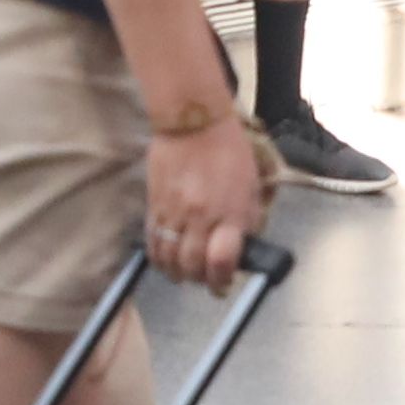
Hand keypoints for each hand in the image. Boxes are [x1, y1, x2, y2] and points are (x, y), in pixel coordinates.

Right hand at [143, 109, 267, 283]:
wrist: (194, 122)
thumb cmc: (228, 151)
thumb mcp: (251, 187)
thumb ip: (246, 221)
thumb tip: (240, 248)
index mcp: (230, 212)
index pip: (222, 261)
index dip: (222, 279)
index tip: (223, 282)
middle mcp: (202, 216)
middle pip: (193, 266)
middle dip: (199, 279)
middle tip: (204, 278)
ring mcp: (175, 212)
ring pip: (170, 259)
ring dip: (177, 272)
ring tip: (183, 272)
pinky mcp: (155, 204)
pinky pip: (153, 241)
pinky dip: (158, 256)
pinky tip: (166, 258)